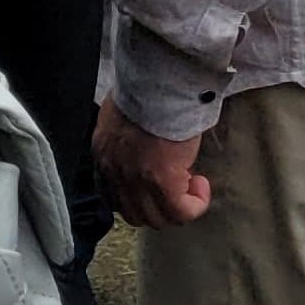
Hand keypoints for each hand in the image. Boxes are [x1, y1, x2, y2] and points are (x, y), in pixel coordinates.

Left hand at [96, 100, 213, 228]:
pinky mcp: (162, 182)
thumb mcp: (121, 118)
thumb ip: (125, 139)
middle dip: (158, 208)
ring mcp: (136, 180)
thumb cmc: (145, 93)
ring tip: (192, 183)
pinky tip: (201, 185)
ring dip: (178, 207)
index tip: (155, 186)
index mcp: (102, 156)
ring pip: (158, 218)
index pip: (111, 198)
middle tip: (178, 187)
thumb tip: (140, 146)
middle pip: (134, 215)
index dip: (137, 199)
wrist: (159, 86)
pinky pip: (181, 212)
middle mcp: (114, 173)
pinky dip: (195, 205)